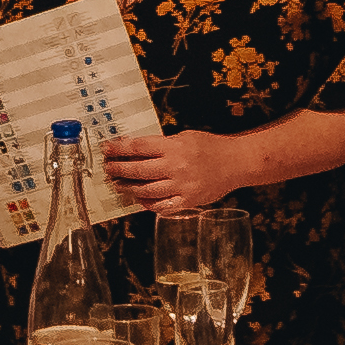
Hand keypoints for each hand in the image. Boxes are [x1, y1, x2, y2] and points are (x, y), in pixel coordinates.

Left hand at [105, 127, 251, 214]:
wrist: (236, 162)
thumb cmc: (211, 146)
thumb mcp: (185, 136)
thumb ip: (163, 144)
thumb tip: (138, 150)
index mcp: (174, 147)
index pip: (139, 147)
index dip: (120, 148)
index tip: (107, 148)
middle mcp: (175, 167)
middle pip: (138, 170)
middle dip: (119, 169)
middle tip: (108, 168)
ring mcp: (181, 186)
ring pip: (147, 190)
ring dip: (129, 188)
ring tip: (118, 185)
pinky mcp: (188, 201)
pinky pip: (163, 207)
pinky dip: (149, 205)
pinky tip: (140, 201)